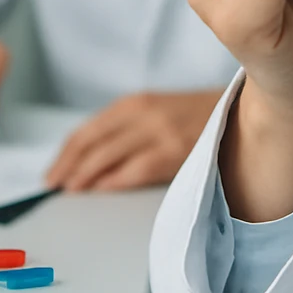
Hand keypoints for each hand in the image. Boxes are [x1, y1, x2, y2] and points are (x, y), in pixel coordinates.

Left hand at [44, 90, 222, 191]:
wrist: (240, 112)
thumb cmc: (196, 117)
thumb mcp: (156, 112)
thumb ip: (125, 129)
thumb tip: (89, 160)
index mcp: (135, 103)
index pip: (87, 130)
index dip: (65, 154)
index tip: (53, 172)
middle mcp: (143, 113)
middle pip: (92, 143)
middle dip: (69, 167)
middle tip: (55, 185)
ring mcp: (158, 132)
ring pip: (107, 157)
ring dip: (85, 176)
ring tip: (72, 190)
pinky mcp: (174, 151)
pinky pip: (134, 170)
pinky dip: (113, 181)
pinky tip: (101, 189)